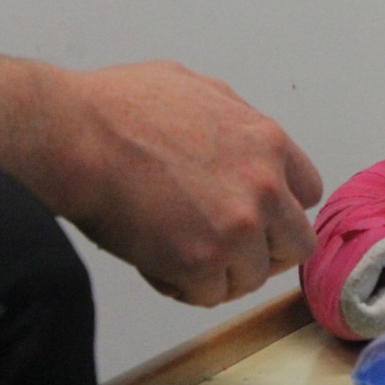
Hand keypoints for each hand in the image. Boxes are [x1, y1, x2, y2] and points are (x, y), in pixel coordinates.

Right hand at [61, 61, 322, 305]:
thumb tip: (239, 135)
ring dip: (223, 274)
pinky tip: (162, 267)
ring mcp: (236, 227)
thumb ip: (235, 120)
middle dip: (267, 251)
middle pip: (297, 243)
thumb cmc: (121, 107)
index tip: (260, 217)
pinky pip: (210, 296)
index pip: (309, 193)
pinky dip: (187, 289)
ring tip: (186, 258)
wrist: (76, 136)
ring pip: (254, 277)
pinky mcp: (200, 261)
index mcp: (269, 143)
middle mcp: (265, 187)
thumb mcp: (200, 88)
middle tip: (233, 253)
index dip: (282, 209)